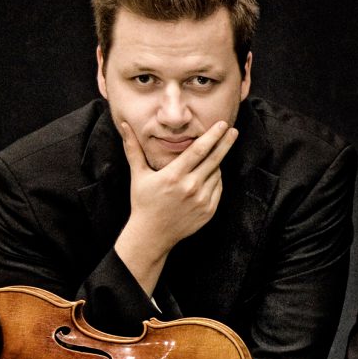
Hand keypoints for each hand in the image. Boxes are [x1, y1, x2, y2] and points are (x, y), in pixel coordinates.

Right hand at [115, 120, 237, 257]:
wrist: (152, 234)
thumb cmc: (144, 202)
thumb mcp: (138, 175)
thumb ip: (133, 149)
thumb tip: (125, 124)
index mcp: (173, 176)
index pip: (198, 150)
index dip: (212, 136)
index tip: (222, 124)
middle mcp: (190, 187)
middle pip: (214, 159)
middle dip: (225, 142)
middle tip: (233, 131)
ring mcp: (201, 200)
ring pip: (216, 173)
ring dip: (215, 163)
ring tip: (207, 160)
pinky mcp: (209, 210)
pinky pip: (218, 187)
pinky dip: (215, 179)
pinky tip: (207, 176)